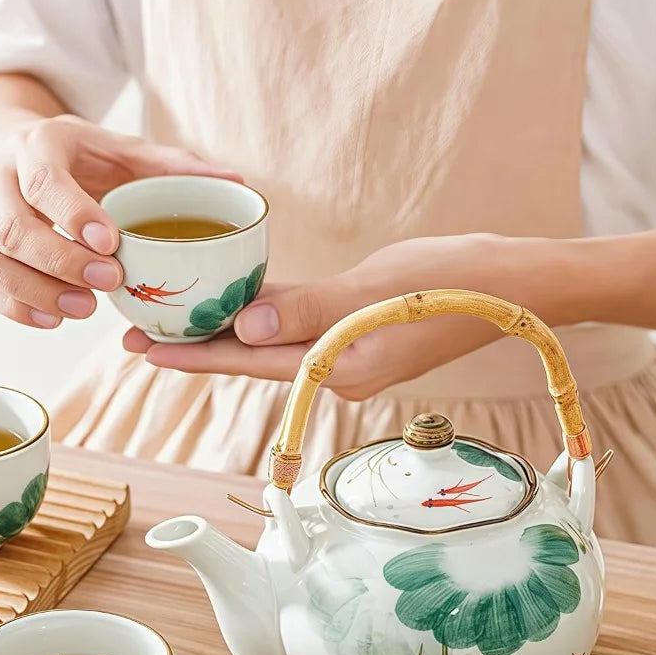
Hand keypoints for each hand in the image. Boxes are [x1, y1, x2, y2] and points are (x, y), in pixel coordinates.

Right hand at [0, 114, 240, 327]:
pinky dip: (13, 307)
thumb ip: (169, 165)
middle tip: (106, 285)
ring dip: (33, 291)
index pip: (44, 181)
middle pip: (12, 227)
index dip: (73, 214)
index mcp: (36, 145)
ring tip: (81, 311)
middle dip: (59, 260)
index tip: (111, 243)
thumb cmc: (69, 153)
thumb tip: (235, 183)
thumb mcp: (115, 145)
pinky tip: (52, 320)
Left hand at [123, 234, 579, 398]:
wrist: (517, 285)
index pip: (248, 362)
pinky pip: (299, 336)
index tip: (142, 349)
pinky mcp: (361, 340)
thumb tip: (244, 323)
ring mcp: (351, 359)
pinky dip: (264, 323)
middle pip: (251, 361)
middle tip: (138, 333)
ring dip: (224, 337)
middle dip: (196, 349)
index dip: (193, 355)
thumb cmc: (456, 282)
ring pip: (273, 349)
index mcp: (339, 367)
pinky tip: (239, 307)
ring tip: (175, 322)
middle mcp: (338, 372)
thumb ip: (309, 310)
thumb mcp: (378, 291)